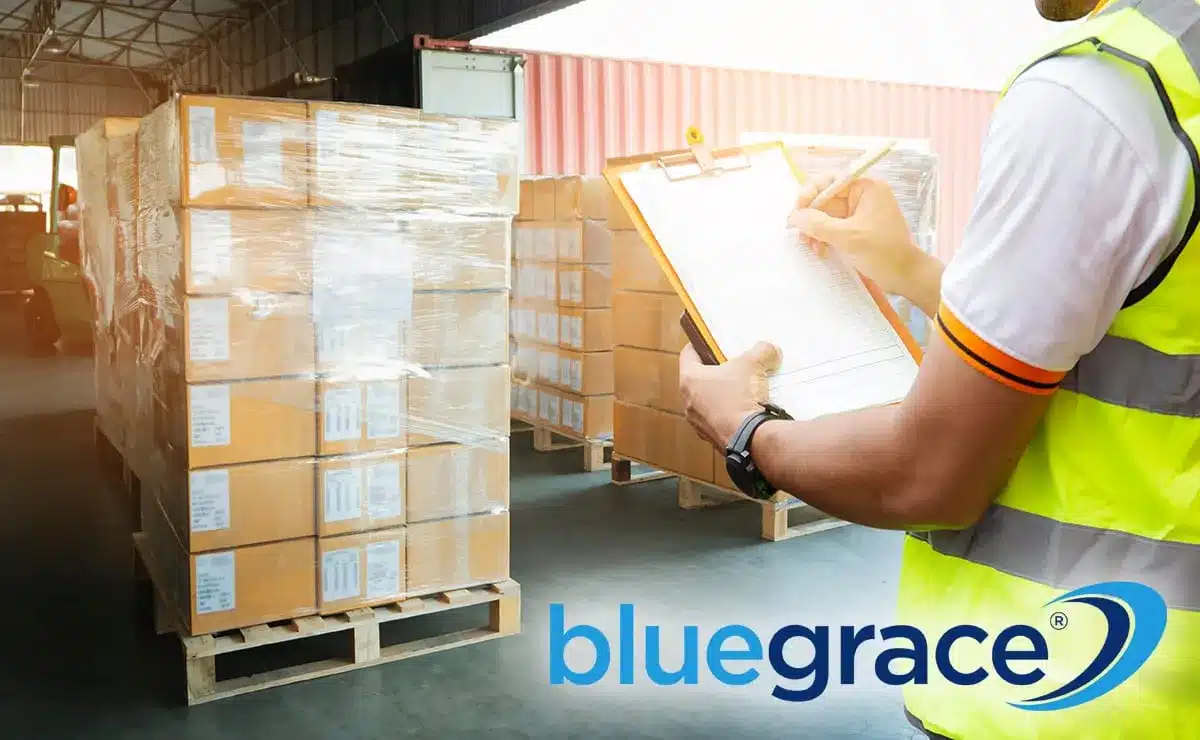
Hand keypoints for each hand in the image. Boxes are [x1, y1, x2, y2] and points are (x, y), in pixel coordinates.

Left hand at [679, 341, 781, 447]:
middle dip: (717, 371)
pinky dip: (730, 414)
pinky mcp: (713, 438)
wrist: (750, 438)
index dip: (700, 344)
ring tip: (744, 388)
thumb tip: (770, 350)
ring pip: (708, 402)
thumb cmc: (741, 396)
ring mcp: (699, 423)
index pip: (688, 354)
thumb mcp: (753, 364)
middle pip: (699, 379)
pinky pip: (720, 420)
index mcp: (689, 380)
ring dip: (723, 395)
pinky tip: (748, 410)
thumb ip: (761, 351)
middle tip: (734, 365)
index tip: (712, 342)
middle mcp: (688, 402)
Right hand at [789, 174, 929, 299]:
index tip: (796, 212)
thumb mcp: (848, 237)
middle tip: (797, 233)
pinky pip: (832, 227)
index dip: (809, 193)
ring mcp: (858, 213)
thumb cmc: (882, 252)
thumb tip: (793, 217)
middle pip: (825, 198)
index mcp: (865, 188)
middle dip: (810, 216)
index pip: (829, 180)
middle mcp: (861, 196)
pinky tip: (820, 250)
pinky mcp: (856, 229)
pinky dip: (823, 237)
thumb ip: (818, 224)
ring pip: (826, 215)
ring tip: (810, 246)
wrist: (905, 276)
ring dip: (814, 230)